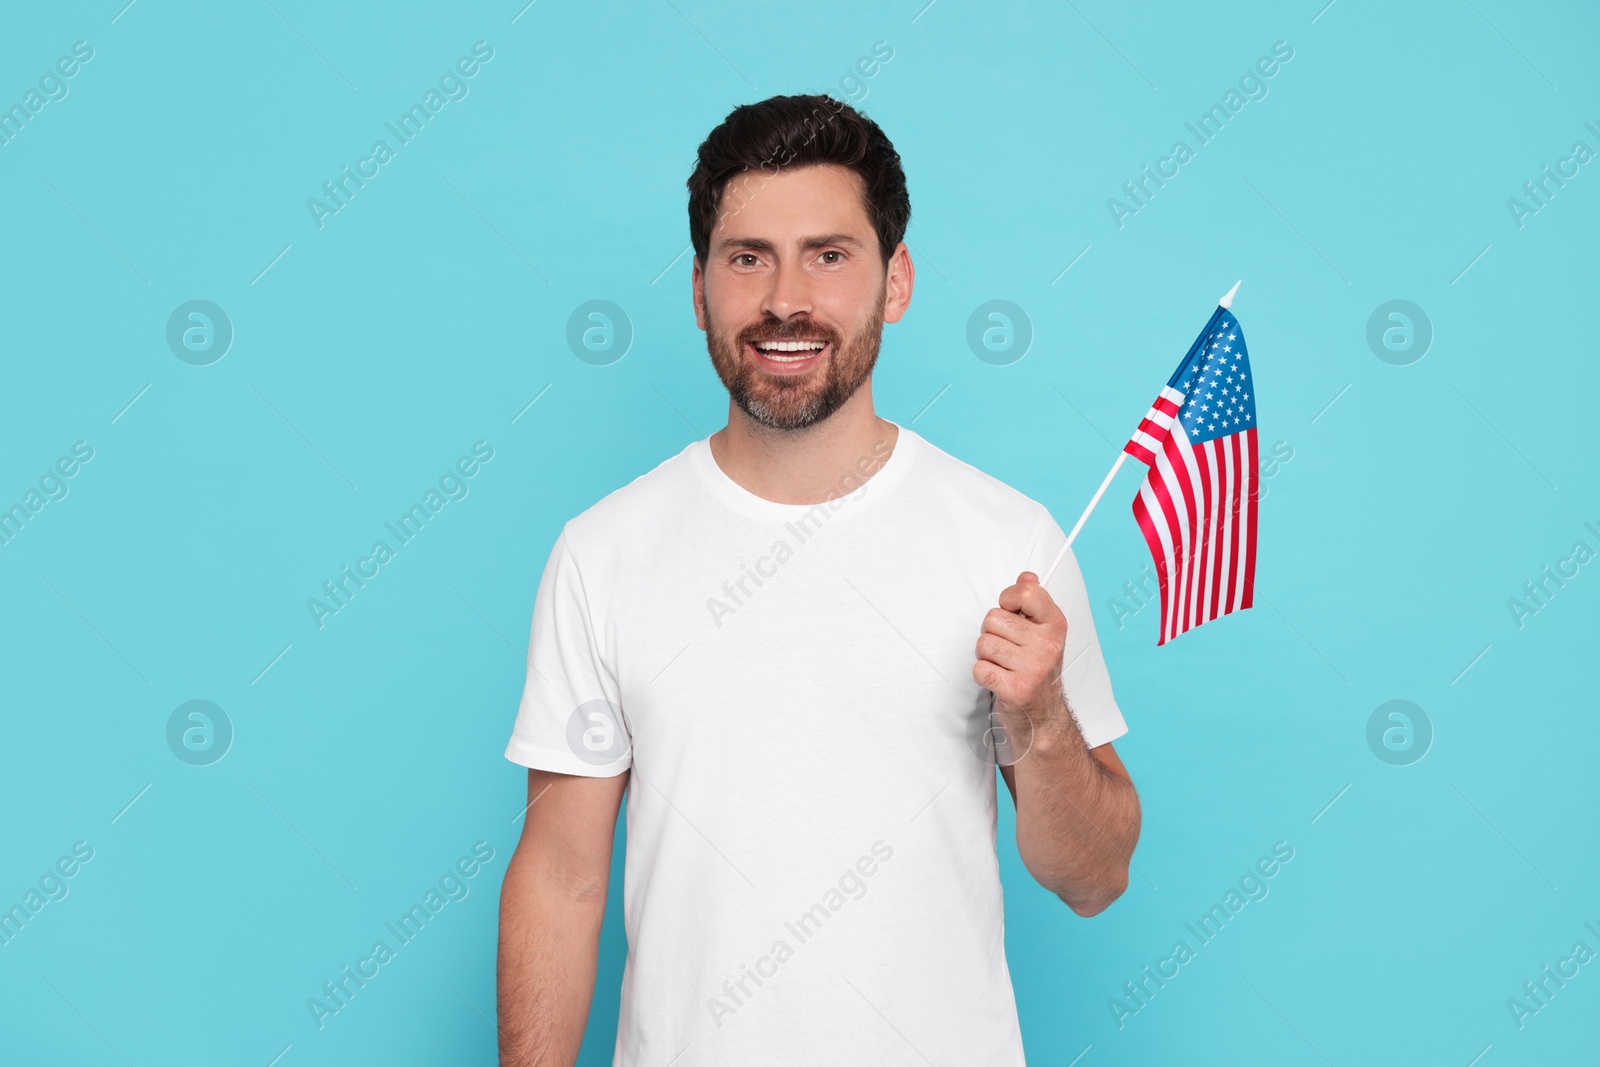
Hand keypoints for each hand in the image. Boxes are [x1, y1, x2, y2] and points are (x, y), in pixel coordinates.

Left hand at [973, 572, 1068, 729]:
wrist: (1043, 715)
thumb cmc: (1036, 667)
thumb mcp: (1042, 631)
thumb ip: (1033, 601)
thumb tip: (1027, 575)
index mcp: (1055, 625)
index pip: (1026, 592)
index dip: (1007, 599)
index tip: (1010, 612)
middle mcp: (1048, 645)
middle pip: (993, 618)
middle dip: (992, 633)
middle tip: (1006, 649)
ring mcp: (1033, 668)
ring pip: (983, 643)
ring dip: (986, 655)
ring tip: (1003, 665)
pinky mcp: (1016, 690)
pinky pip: (980, 668)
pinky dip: (983, 675)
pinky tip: (998, 679)